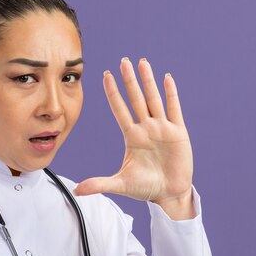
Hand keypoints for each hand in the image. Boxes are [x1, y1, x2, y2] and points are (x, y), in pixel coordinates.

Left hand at [74, 58, 192, 207]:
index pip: (119, 109)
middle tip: (123, 61)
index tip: (105, 76)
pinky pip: (174, 109)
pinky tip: (167, 78)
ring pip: (153, 99)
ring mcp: (162, 128)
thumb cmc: (145, 188)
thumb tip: (77, 191)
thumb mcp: (120, 184)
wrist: (169, 194)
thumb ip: (99, 184)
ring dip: (148, 81)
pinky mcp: (178, 133)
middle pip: (135, 99)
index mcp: (131, 137)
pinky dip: (171, 93)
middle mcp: (146, 128)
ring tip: (142, 62)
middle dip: (129, 80)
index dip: (113, 93)